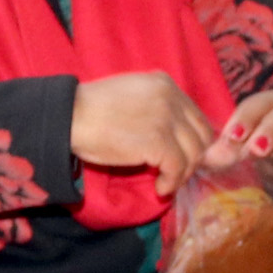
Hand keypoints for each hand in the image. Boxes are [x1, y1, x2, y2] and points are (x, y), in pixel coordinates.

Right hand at [72, 71, 215, 188]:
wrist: (70, 116)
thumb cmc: (93, 110)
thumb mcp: (134, 99)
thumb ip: (160, 112)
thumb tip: (182, 140)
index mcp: (165, 83)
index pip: (196, 117)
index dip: (193, 142)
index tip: (181, 158)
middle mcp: (171, 97)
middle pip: (202, 136)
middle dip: (193, 159)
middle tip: (175, 173)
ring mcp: (166, 118)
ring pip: (193, 154)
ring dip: (182, 174)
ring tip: (165, 182)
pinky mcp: (158, 140)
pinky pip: (177, 168)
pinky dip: (171, 182)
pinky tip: (160, 188)